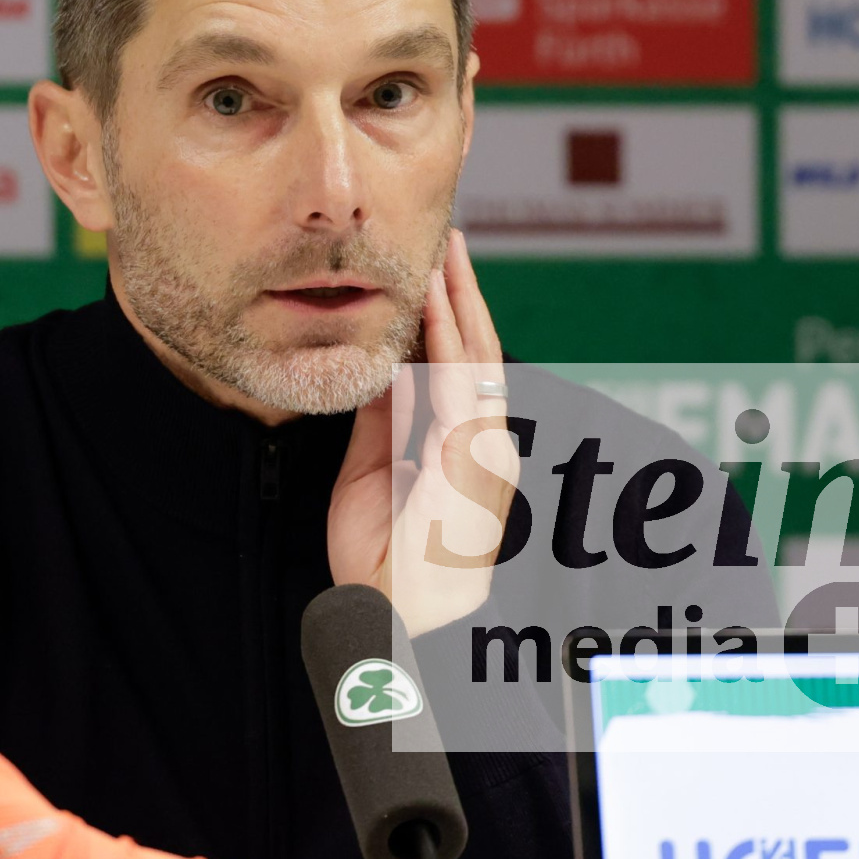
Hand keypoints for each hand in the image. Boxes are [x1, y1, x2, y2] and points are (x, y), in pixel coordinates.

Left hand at [328, 228, 517, 635]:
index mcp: (465, 450)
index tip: (433, 273)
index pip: (460, 369)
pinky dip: (446, 335)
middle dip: (462, 294)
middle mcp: (486, 443)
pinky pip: (457, 381)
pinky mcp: (470, 455)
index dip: (448, 318)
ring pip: (473, 356)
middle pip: (476, 351)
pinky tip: (435, 299)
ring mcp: (484, 448)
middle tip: (448, 241)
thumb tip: (376, 368)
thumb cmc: (383, 562)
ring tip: (443, 251)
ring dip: (457, 299)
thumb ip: (381, 420)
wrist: (394, 617)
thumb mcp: (372, 473)